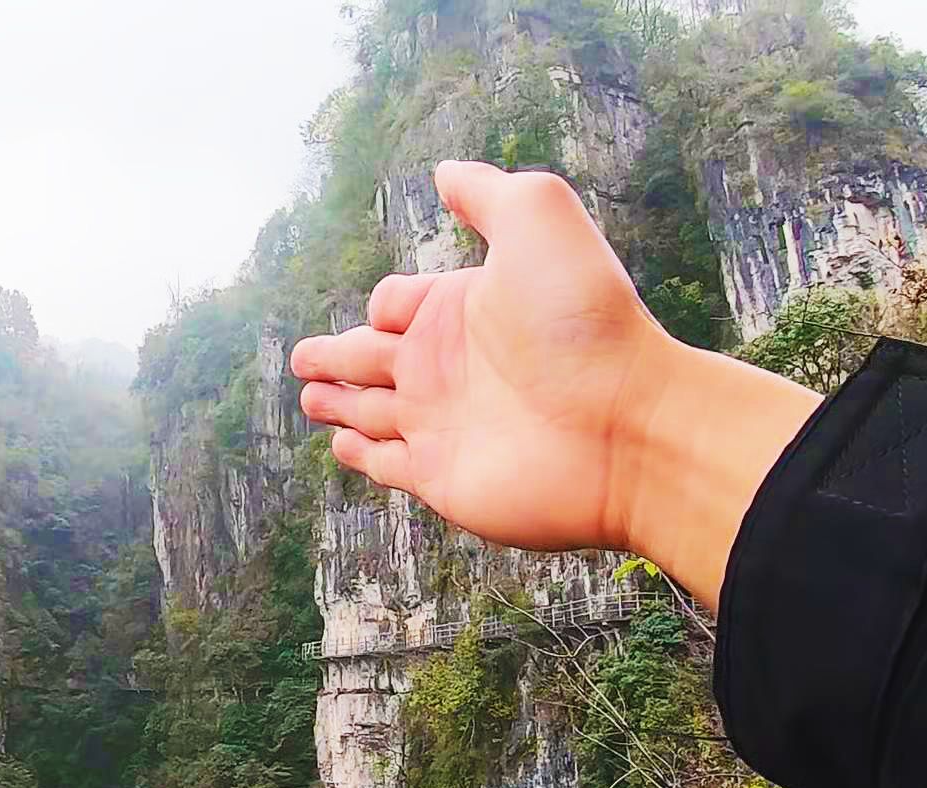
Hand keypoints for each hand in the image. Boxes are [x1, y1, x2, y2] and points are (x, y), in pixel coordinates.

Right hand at [292, 161, 821, 607]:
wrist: (623, 424)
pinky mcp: (436, 476)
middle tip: (303, 358)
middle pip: (369, 357)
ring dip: (337, 404)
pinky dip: (359, 457)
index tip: (389, 309)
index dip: (387, 302)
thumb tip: (443, 171)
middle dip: (334, 356)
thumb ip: (488, 192)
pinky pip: (385, 465)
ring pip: (369, 411)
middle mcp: (447, 366)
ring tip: (311, 397)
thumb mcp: (537, 221)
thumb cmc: (584, 320)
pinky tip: (343, 448)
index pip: (397, 302)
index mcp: (461, 309)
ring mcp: (439, 423)